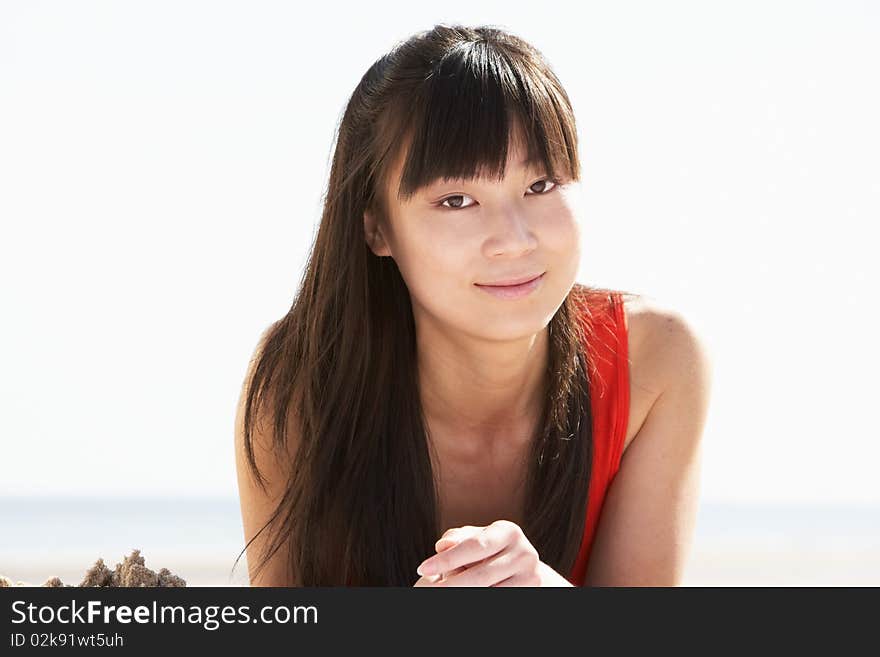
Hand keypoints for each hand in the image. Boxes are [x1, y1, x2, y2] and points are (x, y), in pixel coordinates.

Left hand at [413, 520, 543, 586]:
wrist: (523, 571)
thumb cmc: (488, 551)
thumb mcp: (473, 540)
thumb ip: (456, 541)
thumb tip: (442, 546)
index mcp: (509, 532)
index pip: (474, 546)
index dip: (447, 558)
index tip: (422, 568)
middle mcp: (525, 553)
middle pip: (481, 575)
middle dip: (450, 585)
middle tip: (426, 591)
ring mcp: (531, 577)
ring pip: (490, 592)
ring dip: (463, 593)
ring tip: (443, 590)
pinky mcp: (532, 593)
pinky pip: (498, 599)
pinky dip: (479, 598)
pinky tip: (463, 595)